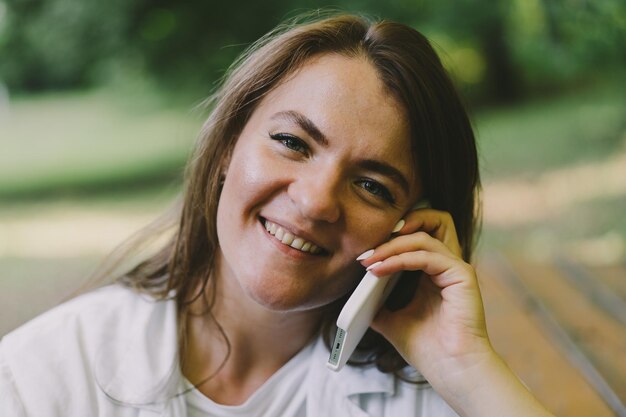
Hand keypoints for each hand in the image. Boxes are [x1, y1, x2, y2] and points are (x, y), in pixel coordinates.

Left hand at [358, 208, 491, 383]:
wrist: (451, 371)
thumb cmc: (428, 350)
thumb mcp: (392, 321)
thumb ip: (378, 303)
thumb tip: (355, 297)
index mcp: (435, 273)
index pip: (418, 236)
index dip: (390, 239)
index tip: (363, 255)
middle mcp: (448, 265)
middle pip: (431, 221)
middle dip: (397, 228)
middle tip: (368, 248)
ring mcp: (457, 268)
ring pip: (423, 236)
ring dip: (391, 245)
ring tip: (369, 260)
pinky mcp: (462, 275)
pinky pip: (427, 255)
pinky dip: (400, 259)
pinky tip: (380, 269)